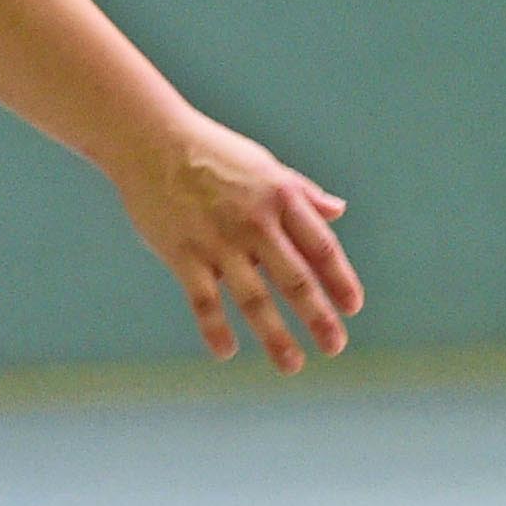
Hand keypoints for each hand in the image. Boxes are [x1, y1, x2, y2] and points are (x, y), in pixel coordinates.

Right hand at [102, 115, 362, 370]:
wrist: (152, 140)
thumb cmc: (214, 152)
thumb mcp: (267, 166)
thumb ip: (303, 193)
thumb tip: (338, 210)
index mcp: (281, 198)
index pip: (322, 247)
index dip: (341, 279)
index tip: (353, 308)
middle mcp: (256, 223)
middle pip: (295, 279)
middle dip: (318, 316)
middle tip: (335, 346)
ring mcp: (219, 241)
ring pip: (254, 298)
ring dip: (276, 336)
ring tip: (293, 365)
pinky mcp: (183, 254)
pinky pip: (203, 300)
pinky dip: (215, 328)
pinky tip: (227, 352)